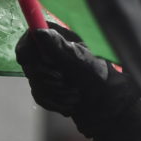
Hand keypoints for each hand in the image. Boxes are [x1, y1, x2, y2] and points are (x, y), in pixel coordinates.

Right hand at [15, 23, 140, 140]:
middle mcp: (55, 53)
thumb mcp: (82, 61)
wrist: (112, 109)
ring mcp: (52, 72)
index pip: (33, 36)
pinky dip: (54, 103)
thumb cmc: (103, 81)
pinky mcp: (52, 90)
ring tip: (75, 96)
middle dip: (46, 77)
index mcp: (64, 39)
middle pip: (30, 62)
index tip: (31, 60)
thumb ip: (60, 47)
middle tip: (63, 81)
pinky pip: (40, 96)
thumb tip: (39, 31)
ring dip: (54, 93)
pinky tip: (70, 105)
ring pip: (34, 82)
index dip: (27, 48)